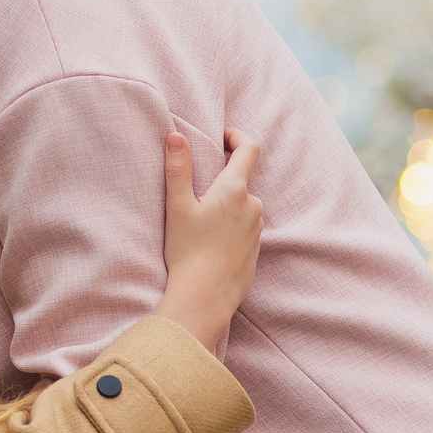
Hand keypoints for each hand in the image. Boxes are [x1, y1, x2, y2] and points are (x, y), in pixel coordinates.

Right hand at [156, 129, 261, 354]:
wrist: (206, 296)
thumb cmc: (189, 250)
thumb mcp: (177, 206)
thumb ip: (177, 168)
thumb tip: (175, 135)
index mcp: (234, 190)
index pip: (249, 149)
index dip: (236, 136)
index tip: (221, 136)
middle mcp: (252, 206)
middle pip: (241, 179)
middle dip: (222, 178)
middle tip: (196, 189)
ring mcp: (257, 228)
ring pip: (242, 204)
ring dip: (226, 204)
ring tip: (199, 220)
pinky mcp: (256, 248)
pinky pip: (244, 226)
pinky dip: (229, 225)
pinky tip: (209, 241)